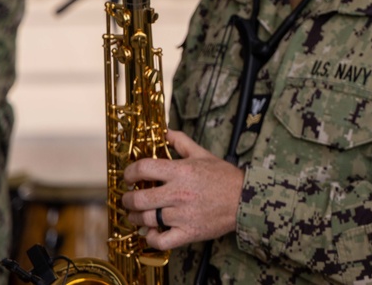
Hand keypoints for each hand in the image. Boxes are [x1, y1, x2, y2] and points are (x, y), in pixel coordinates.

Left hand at [122, 129, 243, 249]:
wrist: (244, 199)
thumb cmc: (224, 176)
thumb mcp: (203, 154)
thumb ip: (181, 142)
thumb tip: (165, 131)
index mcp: (181, 171)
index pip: (143, 168)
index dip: (130, 173)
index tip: (128, 177)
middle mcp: (178, 193)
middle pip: (139, 199)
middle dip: (127, 200)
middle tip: (127, 199)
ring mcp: (182, 215)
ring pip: (147, 219)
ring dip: (135, 217)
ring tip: (135, 215)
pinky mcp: (188, 233)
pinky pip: (160, 240)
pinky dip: (151, 237)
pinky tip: (151, 231)